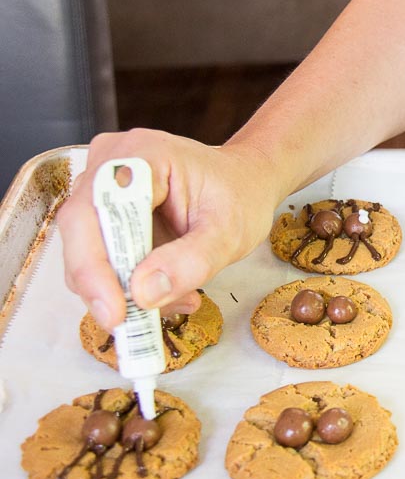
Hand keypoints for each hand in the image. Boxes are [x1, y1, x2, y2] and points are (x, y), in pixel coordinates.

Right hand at [59, 129, 281, 330]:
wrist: (247, 181)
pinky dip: (133, 282)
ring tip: (182, 298)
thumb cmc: (241, 195)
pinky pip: (105, 254)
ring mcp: (105, 185)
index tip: (114, 312)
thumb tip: (143, 293)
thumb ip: (191, 261)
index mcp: (142, 155)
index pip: (94, 211)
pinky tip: (174, 289)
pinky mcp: (108, 209)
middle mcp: (112, 163)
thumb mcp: (230, 233)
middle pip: (82, 234)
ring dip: (126, 288)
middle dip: (110, 287)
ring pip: (90, 251)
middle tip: (142, 324)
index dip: (93, 266)